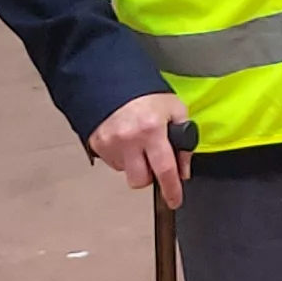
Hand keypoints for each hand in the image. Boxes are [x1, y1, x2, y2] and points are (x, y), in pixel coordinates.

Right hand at [89, 91, 194, 209]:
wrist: (112, 79)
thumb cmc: (145, 93)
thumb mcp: (175, 109)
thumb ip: (184, 138)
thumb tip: (183, 169)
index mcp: (152, 130)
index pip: (165, 170)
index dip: (172, 189)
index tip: (175, 200)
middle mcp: (129, 140)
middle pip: (141, 180)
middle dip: (149, 176)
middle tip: (152, 158)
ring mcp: (111, 144)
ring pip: (126, 173)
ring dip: (134, 165)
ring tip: (137, 143)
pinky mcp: (97, 144)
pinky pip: (113, 163)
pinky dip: (121, 156)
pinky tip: (124, 139)